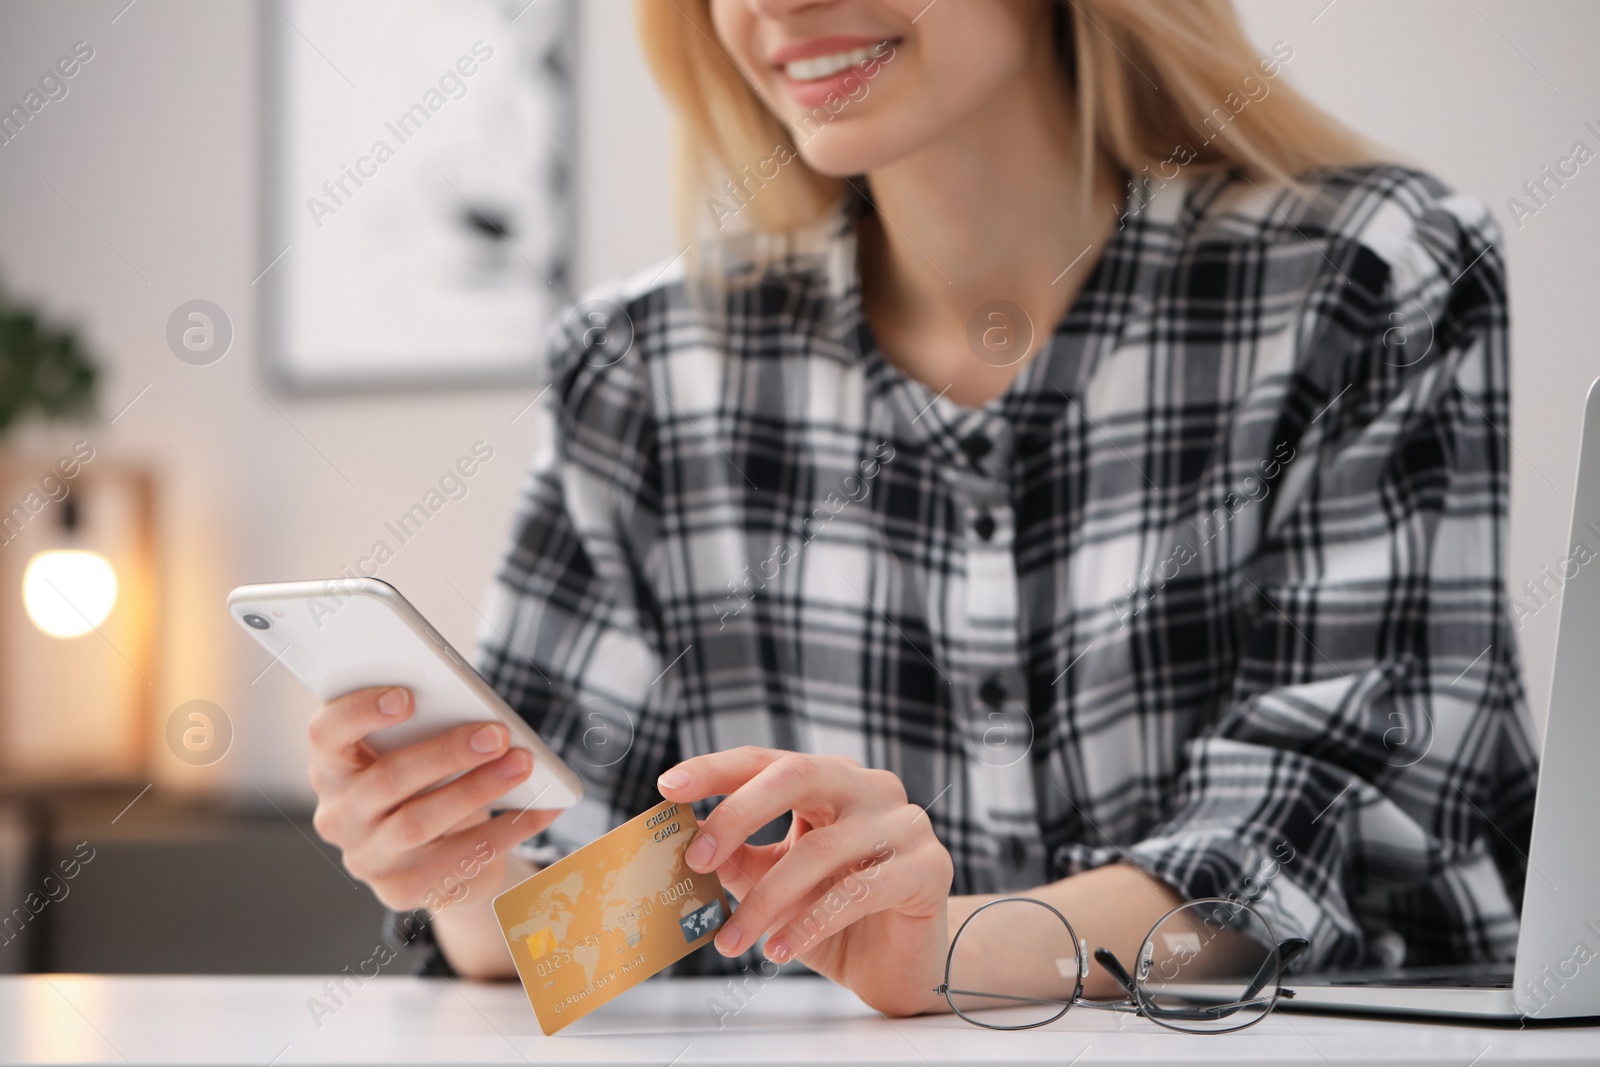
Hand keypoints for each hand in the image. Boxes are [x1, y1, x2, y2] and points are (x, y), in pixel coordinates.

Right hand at [307, 686, 559, 914]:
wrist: (438, 857)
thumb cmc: (427, 783)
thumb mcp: (418, 752)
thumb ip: (428, 730)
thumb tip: (478, 715)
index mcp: (333, 767)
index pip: (327, 735)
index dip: (361, 712)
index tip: (407, 696)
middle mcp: (339, 815)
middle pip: (387, 778)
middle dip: (446, 752)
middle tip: (496, 734)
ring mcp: (366, 857)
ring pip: (419, 821)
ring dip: (477, 789)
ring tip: (522, 764)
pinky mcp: (401, 890)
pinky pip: (457, 859)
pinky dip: (507, 830)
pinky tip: (542, 808)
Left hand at [657, 747, 952, 1016]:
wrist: (900, 966)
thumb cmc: (834, 917)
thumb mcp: (776, 884)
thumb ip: (740, 861)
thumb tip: (687, 846)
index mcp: (830, 780)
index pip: (767, 760)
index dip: (716, 769)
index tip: (668, 786)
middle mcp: (870, 788)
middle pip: (797, 776)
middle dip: (739, 813)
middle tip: (698, 859)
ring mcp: (905, 824)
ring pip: (821, 848)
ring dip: (765, 899)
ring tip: (730, 940)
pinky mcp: (928, 868)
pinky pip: (857, 893)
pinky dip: (808, 924)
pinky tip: (777, 950)